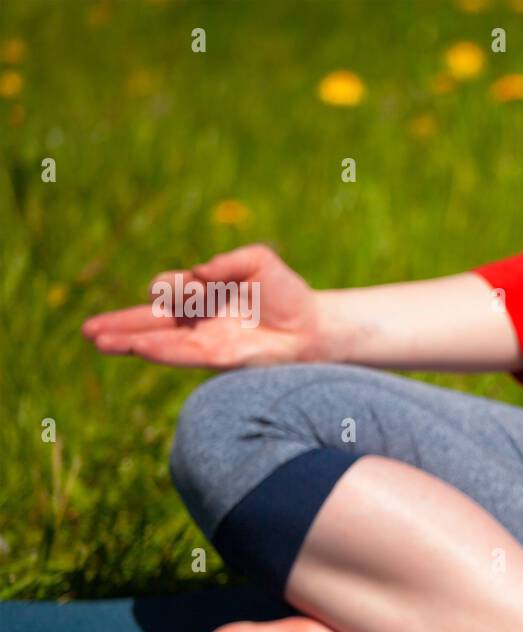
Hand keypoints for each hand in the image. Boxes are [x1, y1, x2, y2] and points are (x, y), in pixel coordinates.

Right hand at [82, 244, 331, 367]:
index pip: (169, 290)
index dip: (171, 286)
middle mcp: (198, 320)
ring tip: (98, 341)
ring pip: (160, 341)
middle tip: (88, 330)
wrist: (313, 326)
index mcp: (202, 294)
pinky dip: (161, 350)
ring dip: (129, 341)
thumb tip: (200, 273)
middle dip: (121, 324)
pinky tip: (138, 347)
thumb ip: (228, 262)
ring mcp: (206, 340)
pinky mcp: (220, 357)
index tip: (192, 283)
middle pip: (151, 321)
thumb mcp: (259, 262)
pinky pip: (184, 354)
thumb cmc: (287, 293)